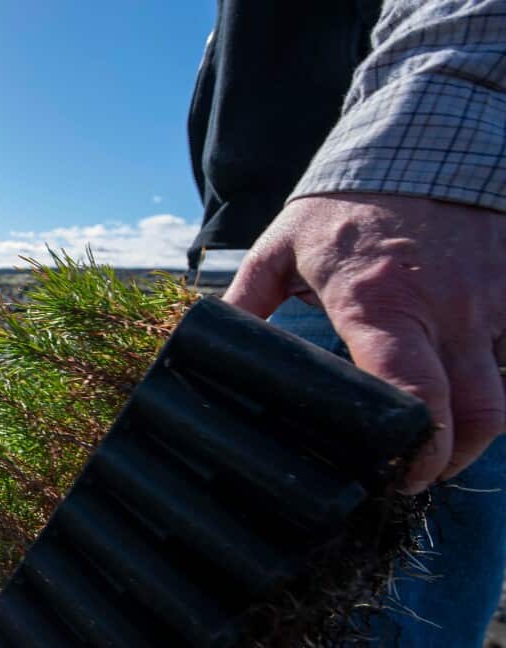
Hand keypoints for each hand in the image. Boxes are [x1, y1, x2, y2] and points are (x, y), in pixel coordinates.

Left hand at [224, 192, 505, 493]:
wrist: (422, 137)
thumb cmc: (345, 200)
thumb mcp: (282, 249)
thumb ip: (245, 304)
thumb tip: (207, 346)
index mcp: (381, 305)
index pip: (413, 395)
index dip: (415, 448)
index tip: (396, 473)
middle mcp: (448, 310)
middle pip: (479, 414)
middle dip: (455, 458)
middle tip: (421, 472)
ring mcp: (494, 299)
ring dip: (482, 422)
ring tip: (448, 436)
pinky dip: (503, 374)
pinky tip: (472, 385)